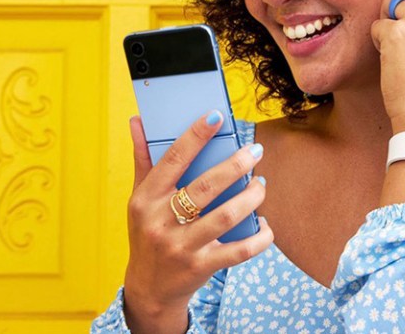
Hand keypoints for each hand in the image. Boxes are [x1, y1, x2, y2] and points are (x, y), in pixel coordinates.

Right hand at [122, 113, 273, 333]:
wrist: (149, 289)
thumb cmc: (147, 234)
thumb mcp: (139, 200)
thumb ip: (143, 160)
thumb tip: (137, 120)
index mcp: (146, 199)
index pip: (172, 160)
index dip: (196, 135)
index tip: (217, 115)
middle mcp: (160, 222)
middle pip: (205, 187)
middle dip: (235, 165)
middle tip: (256, 150)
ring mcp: (181, 247)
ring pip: (225, 216)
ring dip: (251, 197)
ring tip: (261, 184)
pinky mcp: (201, 267)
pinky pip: (238, 251)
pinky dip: (259, 237)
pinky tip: (266, 225)